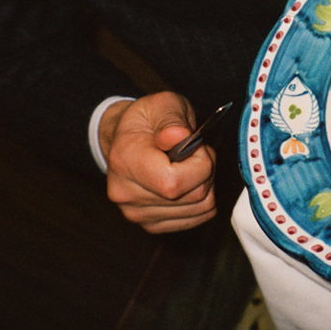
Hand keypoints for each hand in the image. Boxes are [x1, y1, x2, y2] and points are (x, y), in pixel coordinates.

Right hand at [99, 92, 218, 233]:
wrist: (124, 139)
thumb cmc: (148, 120)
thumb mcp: (161, 104)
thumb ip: (171, 119)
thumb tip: (179, 137)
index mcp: (125, 161)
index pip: (173, 183)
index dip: (199, 164)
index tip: (196, 146)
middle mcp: (125, 194)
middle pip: (193, 197)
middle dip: (206, 171)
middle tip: (194, 152)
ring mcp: (136, 214)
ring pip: (200, 209)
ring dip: (205, 185)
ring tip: (189, 166)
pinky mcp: (150, 225)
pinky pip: (196, 219)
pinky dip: (200, 200)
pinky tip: (186, 183)